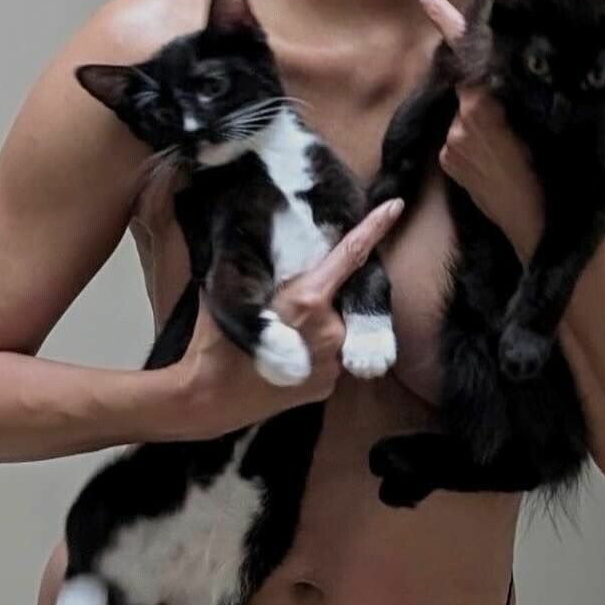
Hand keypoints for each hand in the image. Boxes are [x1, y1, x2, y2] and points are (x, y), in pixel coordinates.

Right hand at [173, 197, 406, 437]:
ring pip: (337, 326)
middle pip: (342, 294)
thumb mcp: (234, 291)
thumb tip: (265, 240)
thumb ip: (259, 266)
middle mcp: (330, 330)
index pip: (350, 255)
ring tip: (285, 332)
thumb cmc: (216, 340)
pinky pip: (331, 355)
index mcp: (308, 299)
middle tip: (294, 298)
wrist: (210, 398)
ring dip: (321, 322)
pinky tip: (288, 353)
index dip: (375, 227)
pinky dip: (315, 348)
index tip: (395, 206)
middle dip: (327, 290)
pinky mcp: (329, 384)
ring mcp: (334, 362)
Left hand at [416, 0, 544, 256]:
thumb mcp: (558, 120)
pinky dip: (476, 143)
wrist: (543, 228)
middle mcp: (463, 118)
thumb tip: (526, 68)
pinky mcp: (447, 163)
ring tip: (515, 149)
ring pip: (466, 116)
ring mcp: (451, 143)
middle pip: (471, 87)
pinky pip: (459, 141)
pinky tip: (501, 162)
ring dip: (484, 122)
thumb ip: (535, 89)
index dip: (446, 20)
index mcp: (487, 101)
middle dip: (487, 91)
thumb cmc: (563, 172)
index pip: (464, 52)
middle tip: (513, 117)